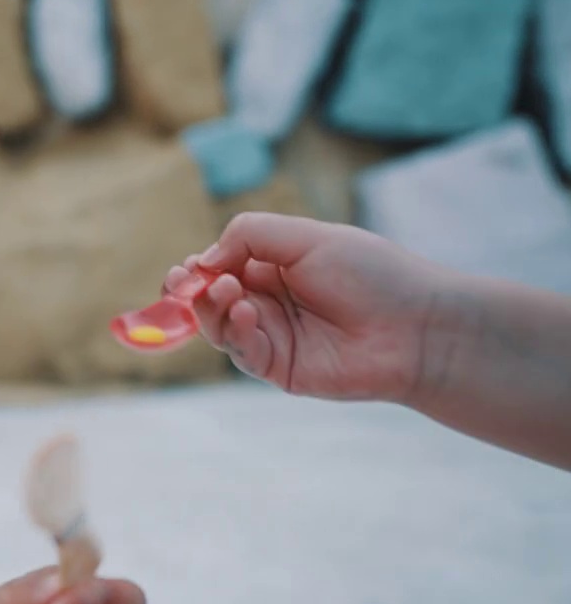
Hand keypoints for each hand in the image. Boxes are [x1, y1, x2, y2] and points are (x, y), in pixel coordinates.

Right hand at [167, 212, 447, 402]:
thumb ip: (250, 235)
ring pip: (217, 326)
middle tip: (186, 280)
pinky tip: (249, 313)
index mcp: (273, 268)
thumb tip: (204, 259)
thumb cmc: (371, 274)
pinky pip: (241, 352)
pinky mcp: (279, 368)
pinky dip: (235, 332)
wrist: (417, 326)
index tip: (190, 266)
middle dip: (190, 289)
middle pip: (208, 299)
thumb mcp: (306, 236)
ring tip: (227, 290)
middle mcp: (268, 303)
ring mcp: (272, 337)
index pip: (218, 268)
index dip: (197, 268)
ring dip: (211, 307)